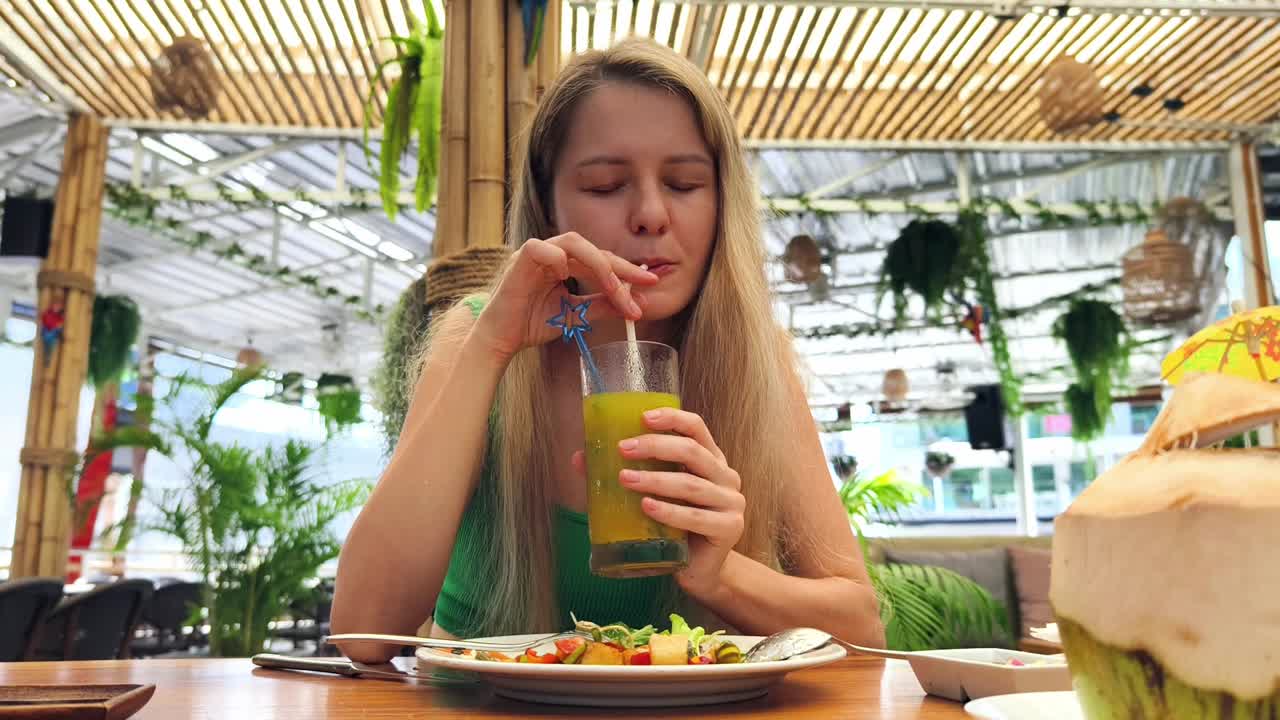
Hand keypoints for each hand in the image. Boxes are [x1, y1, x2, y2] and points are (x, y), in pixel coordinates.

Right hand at [471, 232, 658, 363]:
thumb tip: (635, 303)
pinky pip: (542, 248)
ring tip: (613, 287)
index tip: (651, 284)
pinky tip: (566, 277)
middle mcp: (554, 252)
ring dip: (599, 264)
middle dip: (620, 268)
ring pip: (574, 243)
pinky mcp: (520, 258)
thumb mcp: (575, 315)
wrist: (502, 337)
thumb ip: (602, 306)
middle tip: (643, 283)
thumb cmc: (532, 322)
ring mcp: (537, 252)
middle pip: (594, 250)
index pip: (602, 261)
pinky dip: (557, 259)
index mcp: (566, 262)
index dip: (627, 271)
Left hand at [572, 407, 744, 597]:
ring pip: (691, 484)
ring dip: (655, 479)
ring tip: (625, 479)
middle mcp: (725, 476)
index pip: (696, 428)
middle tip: (623, 449)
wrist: (700, 570)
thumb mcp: (652, 494)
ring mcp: (731, 502)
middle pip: (692, 451)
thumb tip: (579, 458)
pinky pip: (695, 516)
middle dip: (655, 446)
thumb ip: (624, 473)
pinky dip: (669, 510)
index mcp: (711, 460)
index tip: (643, 417)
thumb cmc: (675, 527)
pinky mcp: (729, 528)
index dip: (672, 418)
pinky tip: (646, 506)